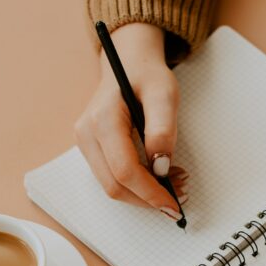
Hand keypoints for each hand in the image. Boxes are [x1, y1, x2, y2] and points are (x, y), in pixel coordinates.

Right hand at [75, 22, 186, 219]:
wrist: (129, 62)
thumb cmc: (147, 75)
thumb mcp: (165, 94)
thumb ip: (163, 129)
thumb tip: (161, 167)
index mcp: (103, 120)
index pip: (124, 170)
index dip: (150, 192)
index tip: (174, 203)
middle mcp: (87, 134)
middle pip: (114, 186)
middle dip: (148, 198)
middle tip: (180, 194)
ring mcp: (85, 143)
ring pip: (112, 186)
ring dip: (143, 194)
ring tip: (174, 183)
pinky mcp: (91, 149)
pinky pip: (111, 178)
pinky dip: (136, 185)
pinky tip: (157, 176)